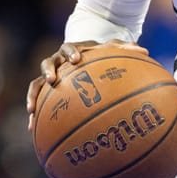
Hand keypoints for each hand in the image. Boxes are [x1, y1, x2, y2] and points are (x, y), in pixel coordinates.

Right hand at [26, 39, 147, 130]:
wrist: (81, 58)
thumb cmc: (98, 55)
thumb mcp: (111, 51)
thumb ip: (126, 49)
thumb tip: (145, 50)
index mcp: (71, 51)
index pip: (68, 48)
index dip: (71, 53)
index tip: (76, 60)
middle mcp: (57, 63)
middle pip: (47, 63)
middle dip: (49, 71)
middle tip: (53, 79)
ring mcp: (49, 77)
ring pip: (36, 83)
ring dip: (33, 94)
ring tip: (32, 108)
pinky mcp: (44, 92)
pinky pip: (36, 102)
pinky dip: (34, 116)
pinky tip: (32, 129)